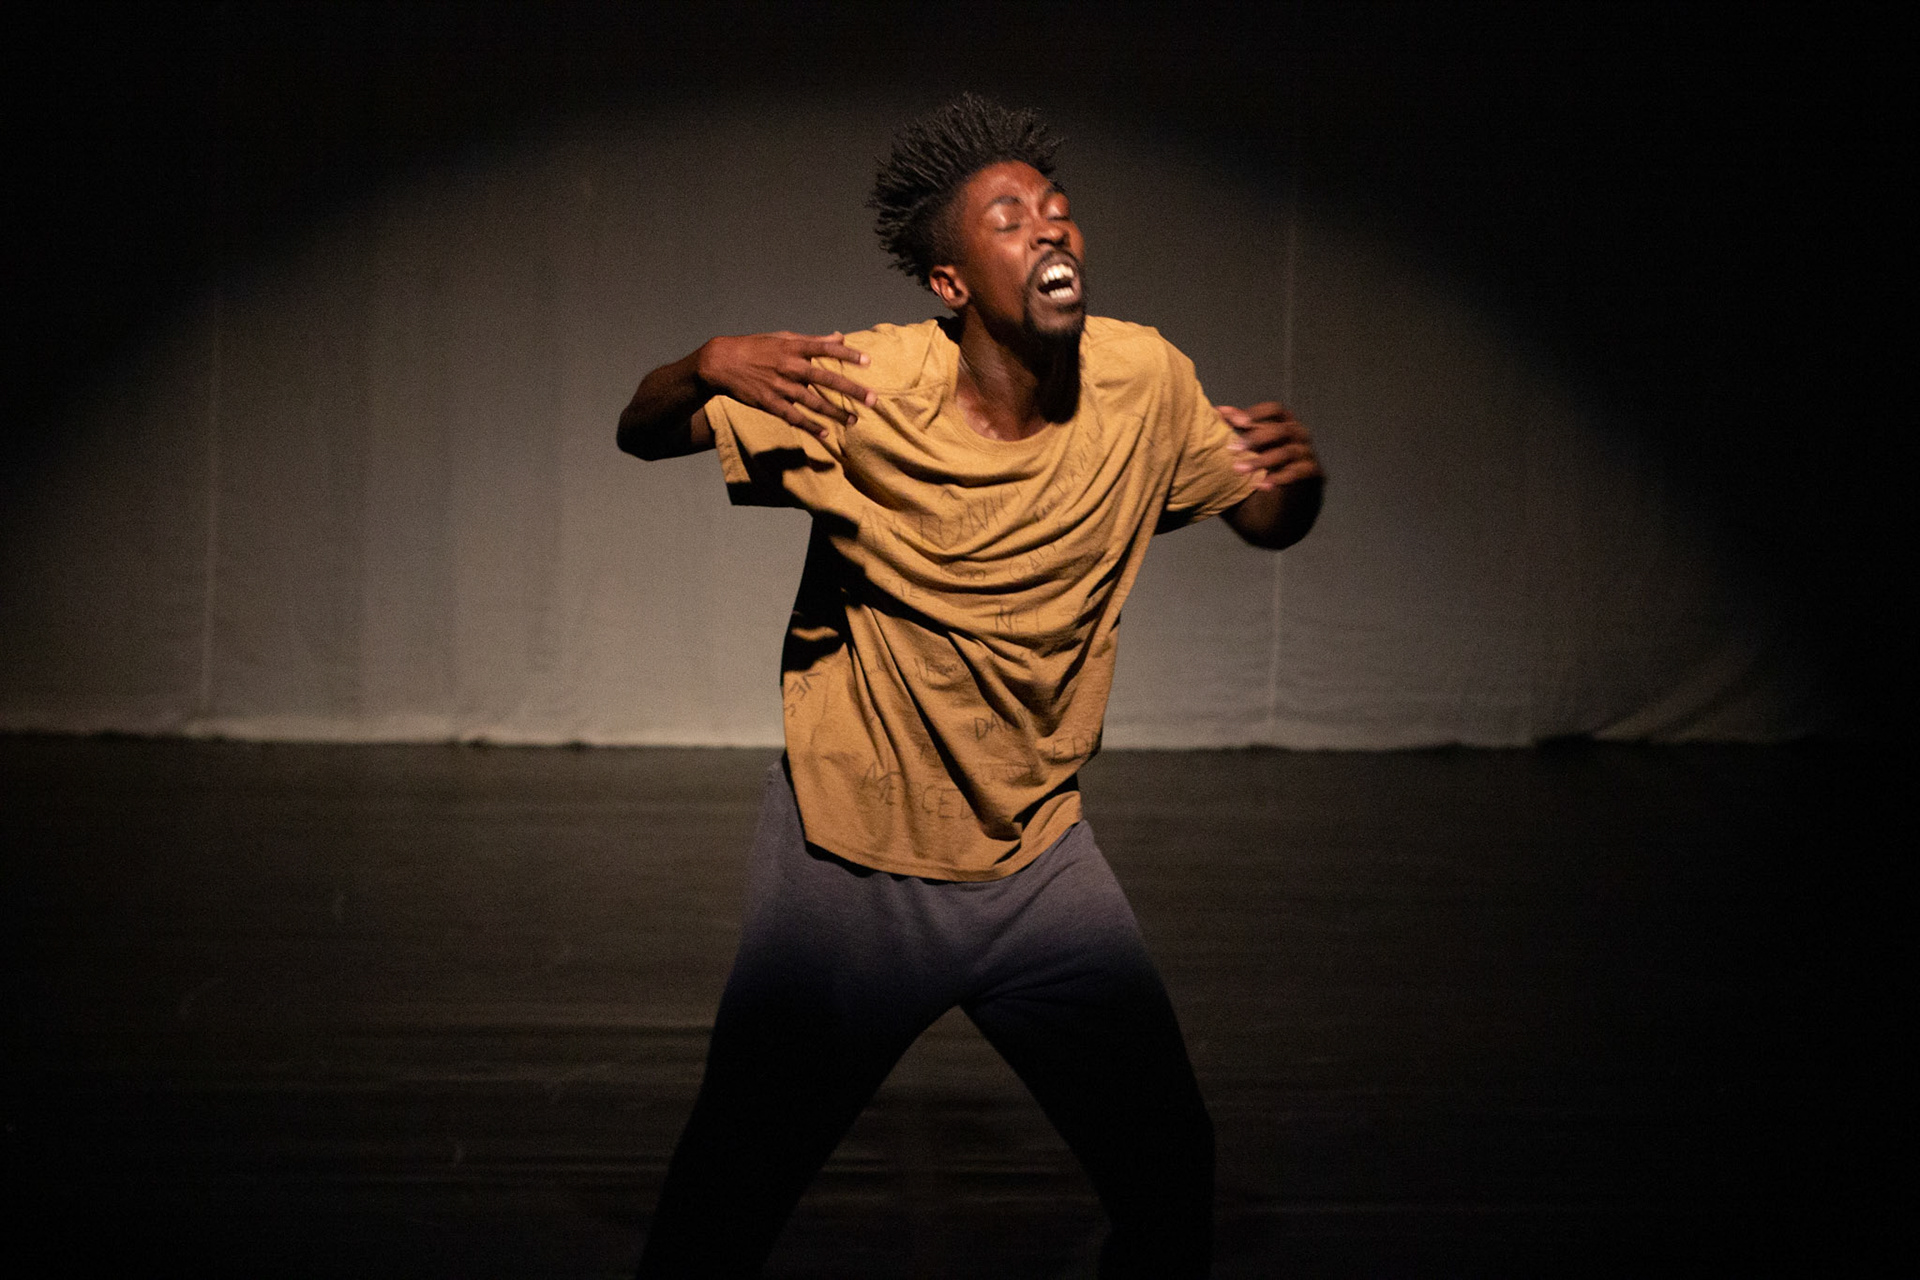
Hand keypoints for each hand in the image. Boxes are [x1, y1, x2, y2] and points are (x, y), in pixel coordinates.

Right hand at [695, 331, 875, 440]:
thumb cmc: (755, 347)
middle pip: (827, 378)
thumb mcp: (783, 338)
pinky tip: (824, 434)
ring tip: (853, 420)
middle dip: (852, 390)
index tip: (868, 362)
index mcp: (794, 347)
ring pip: (814, 402)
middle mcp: (790, 366)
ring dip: (836, 413)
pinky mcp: (770, 403)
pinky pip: (794, 417)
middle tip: (873, 400)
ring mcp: (780, 386)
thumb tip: (839, 336)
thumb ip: (812, 340)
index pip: (827, 349)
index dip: (848, 354)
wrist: (721, 363)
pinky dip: (810, 427)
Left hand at [1219, 401, 1322, 490]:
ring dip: (1261, 461)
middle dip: (1255, 439)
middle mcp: (1300, 434)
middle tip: (1231, 449)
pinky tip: (1261, 485)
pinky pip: (1297, 473)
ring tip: (1238, 470)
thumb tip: (1219, 411)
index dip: (1257, 413)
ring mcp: (1308, 453)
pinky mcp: (1313, 472)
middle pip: (1281, 430)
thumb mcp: (1254, 444)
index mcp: (1286, 422)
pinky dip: (1278, 478)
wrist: (1287, 497)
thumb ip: (1241, 427)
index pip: (1275, 409)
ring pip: (1286, 452)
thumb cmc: (1268, 463)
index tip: (1236, 421)